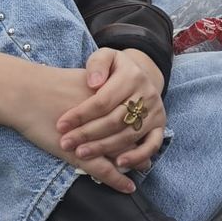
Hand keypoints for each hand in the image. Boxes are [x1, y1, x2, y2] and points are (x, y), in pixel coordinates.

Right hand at [5, 64, 138, 192]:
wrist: (23, 92)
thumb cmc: (46, 85)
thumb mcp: (80, 82)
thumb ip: (99, 88)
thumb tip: (108, 91)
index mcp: (106, 98)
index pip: (133, 115)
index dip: (141, 126)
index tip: (147, 133)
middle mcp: (104, 117)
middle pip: (131, 134)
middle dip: (140, 147)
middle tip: (148, 159)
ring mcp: (91, 137)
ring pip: (120, 154)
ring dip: (133, 163)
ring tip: (142, 168)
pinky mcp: (77, 153)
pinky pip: (103, 170)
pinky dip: (117, 180)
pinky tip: (129, 187)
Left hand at [55, 48, 167, 173]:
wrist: (138, 77)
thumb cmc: (113, 70)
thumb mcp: (105, 57)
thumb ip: (97, 64)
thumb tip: (94, 83)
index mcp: (132, 76)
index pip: (103, 100)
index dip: (81, 115)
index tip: (61, 125)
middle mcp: (147, 94)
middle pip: (114, 120)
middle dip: (87, 134)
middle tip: (66, 143)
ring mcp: (155, 112)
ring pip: (128, 135)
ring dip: (104, 148)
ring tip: (81, 153)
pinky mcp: (160, 126)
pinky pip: (152, 145)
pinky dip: (137, 156)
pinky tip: (118, 164)